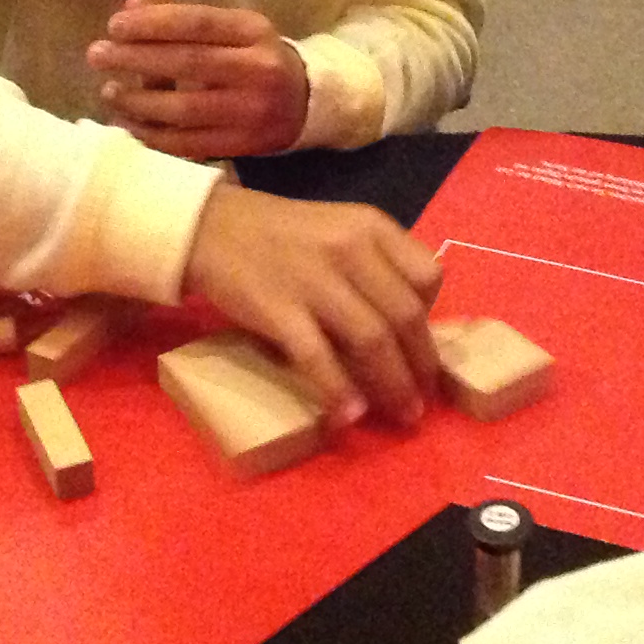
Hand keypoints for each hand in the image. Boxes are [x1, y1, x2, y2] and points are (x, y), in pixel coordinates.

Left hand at [89, 0, 309, 160]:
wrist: (304, 104)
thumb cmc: (255, 59)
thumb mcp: (233, 30)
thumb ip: (186, 21)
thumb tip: (131, 10)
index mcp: (254, 31)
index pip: (198, 23)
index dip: (153, 24)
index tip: (115, 26)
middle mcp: (257, 70)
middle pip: (188, 64)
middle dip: (135, 59)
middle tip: (97, 55)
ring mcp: (251, 112)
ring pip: (184, 109)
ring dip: (138, 102)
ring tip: (109, 92)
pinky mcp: (243, 145)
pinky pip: (188, 144)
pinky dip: (152, 136)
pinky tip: (128, 125)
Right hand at [182, 184, 442, 427]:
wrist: (210, 227)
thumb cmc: (281, 235)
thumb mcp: (339, 229)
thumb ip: (375, 264)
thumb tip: (407, 325)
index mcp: (371, 227)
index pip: (427, 275)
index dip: (433, 317)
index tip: (423, 347)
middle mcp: (350, 249)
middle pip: (404, 314)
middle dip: (421, 365)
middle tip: (422, 398)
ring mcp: (314, 279)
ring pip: (371, 339)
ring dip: (392, 385)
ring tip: (401, 414)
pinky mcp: (278, 309)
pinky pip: (318, 357)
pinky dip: (339, 391)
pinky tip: (349, 416)